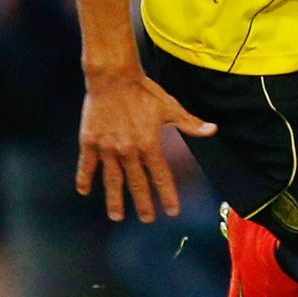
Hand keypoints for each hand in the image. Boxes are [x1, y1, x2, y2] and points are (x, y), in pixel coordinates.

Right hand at [76, 68, 215, 222]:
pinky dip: (85, 178)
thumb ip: (190, 123)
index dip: (167, 195)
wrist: (113, 78)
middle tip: (147, 219)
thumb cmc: (144, 91)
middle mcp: (128, 150)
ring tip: (117, 216)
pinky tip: (84, 191)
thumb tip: (213, 130)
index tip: (172, 211)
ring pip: (111, 180)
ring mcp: (107, 147)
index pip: (161, 177)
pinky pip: (87, 165)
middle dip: (143, 204)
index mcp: (149, 144)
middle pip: (137, 183)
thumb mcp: (170, 107)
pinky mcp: (90, 141)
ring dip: (115, 199)